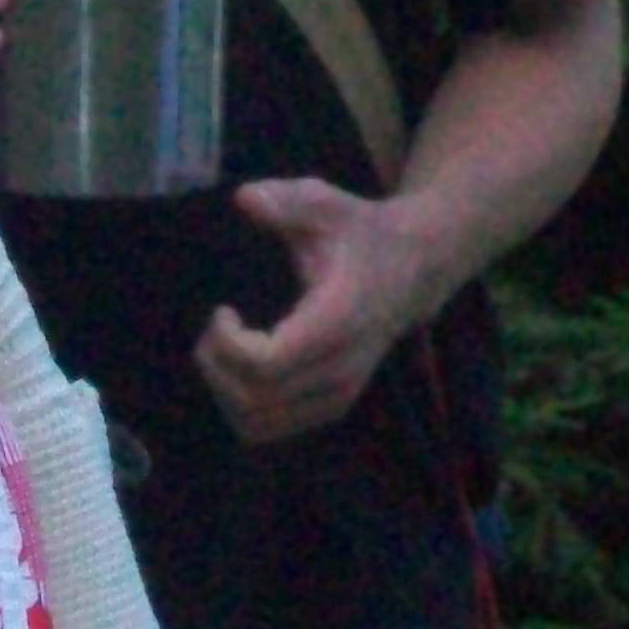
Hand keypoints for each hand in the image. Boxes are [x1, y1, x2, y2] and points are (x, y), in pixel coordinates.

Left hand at [191, 177, 440, 445]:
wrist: (412, 271)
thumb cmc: (359, 233)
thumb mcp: (324, 202)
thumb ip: (285, 201)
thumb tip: (245, 199)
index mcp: (335, 323)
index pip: (267, 365)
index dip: (227, 343)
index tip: (224, 308)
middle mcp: (340, 371)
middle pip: (254, 398)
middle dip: (215, 363)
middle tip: (216, 325)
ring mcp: (339, 395)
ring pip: (259, 423)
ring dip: (224, 389)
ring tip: (224, 346)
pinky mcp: (332, 406)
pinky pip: (271, 428)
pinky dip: (241, 406)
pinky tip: (242, 366)